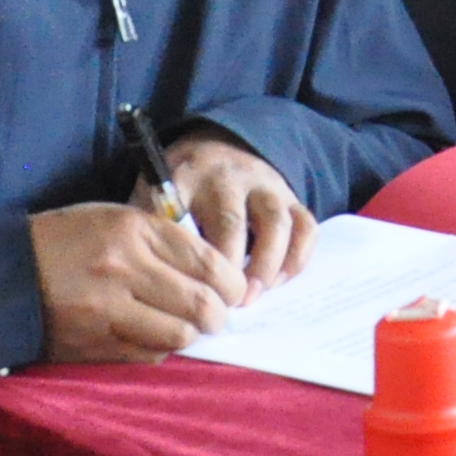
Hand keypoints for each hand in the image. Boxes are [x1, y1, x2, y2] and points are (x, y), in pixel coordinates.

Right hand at [29, 197, 246, 364]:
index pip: (206, 260)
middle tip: (220, 316)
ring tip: (189, 329)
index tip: (234, 289)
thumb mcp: (114, 219)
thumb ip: (161, 240)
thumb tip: (210, 270)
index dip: (231, 281)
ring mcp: (108, 309)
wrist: (1, 276)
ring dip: (191, 335)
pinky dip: (161, 349)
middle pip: (199, 302)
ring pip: (178, 334)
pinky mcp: (94, 343)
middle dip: (219, 314)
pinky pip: (147, 354)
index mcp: (134, 229)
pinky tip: (156, 338)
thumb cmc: (63, 241)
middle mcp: (125, 268)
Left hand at [164, 131, 313, 294]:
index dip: (187, 264)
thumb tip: (155, 295)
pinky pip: (305, 226)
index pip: (184, 219)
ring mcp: (264, 183)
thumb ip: (151, 238)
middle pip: (232, 224)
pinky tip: (277, 282)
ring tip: (250, 298)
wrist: (212, 149)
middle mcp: (227, 177)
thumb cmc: (175, 193)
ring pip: (276, 223)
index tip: (187, 295)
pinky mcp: (290, 195)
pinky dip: (296, 258)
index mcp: (185, 179)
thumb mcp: (150, 202)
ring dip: (265, 266)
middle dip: (228, 273)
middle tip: (221, 306)